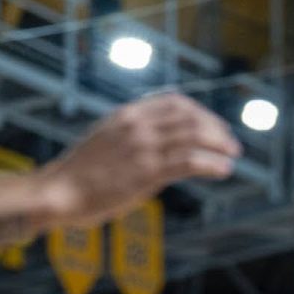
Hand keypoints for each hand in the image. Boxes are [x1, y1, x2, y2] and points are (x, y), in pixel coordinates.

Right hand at [38, 93, 241, 225]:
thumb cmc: (81, 174)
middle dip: (215, 129)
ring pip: (194, 136)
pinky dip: (211, 164)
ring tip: (233, 156)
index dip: (200, 112)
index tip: (214, 126)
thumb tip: (155, 144)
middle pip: (189, 117)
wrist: (60, 191)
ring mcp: (143, 147)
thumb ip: (132, 138)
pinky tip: (223, 170)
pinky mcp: (147, 172)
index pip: (174, 102)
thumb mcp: (106, 142)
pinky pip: (189, 161)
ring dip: (219, 145)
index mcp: (128, 114)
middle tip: (231, 144)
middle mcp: (138, 125)